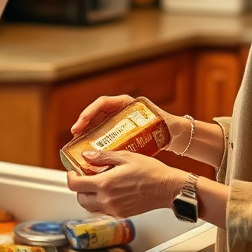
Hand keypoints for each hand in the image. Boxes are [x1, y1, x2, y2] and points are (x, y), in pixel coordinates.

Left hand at [66, 148, 185, 218]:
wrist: (168, 188)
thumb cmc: (151, 171)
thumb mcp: (126, 157)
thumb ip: (103, 157)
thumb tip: (86, 156)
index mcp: (105, 184)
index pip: (75, 185)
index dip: (70, 177)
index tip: (72, 172)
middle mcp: (106, 200)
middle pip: (80, 199)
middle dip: (78, 188)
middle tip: (84, 178)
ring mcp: (114, 209)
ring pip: (90, 207)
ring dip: (88, 197)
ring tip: (96, 185)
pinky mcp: (121, 215)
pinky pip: (103, 211)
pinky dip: (100, 203)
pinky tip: (109, 192)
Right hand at [69, 94, 185, 148]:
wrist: (176, 135)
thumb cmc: (165, 127)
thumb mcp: (151, 126)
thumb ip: (138, 131)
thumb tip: (127, 138)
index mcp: (126, 102)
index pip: (102, 103)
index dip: (88, 113)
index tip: (80, 125)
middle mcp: (121, 109)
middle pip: (96, 113)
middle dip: (84, 124)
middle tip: (75, 136)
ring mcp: (120, 119)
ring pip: (98, 123)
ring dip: (88, 132)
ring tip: (80, 144)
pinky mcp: (120, 129)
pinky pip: (104, 132)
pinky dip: (96, 139)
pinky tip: (92, 149)